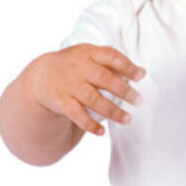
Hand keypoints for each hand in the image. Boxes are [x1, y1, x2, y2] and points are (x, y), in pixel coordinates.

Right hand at [28, 44, 145, 135]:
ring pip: (93, 99)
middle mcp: (78, 68)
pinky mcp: (62, 102)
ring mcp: (70, 85)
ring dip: (112, 111)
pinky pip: (77, 115)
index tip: (141, 76)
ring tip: (127, 119)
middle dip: (124, 91)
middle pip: (104, 79)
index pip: (110, 56)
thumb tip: (142, 72)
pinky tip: (102, 132)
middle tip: (139, 101)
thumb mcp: (92, 57)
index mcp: (89, 54)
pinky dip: (89, 124)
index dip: (126, 66)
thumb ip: (114, 64)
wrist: (43, 76)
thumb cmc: (77, 66)